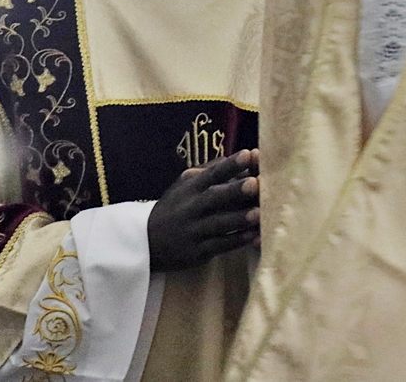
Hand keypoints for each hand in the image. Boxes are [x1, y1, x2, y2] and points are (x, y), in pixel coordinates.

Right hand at [146, 149, 260, 272]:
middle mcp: (192, 207)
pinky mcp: (197, 252)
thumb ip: (213, 170)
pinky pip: (219, 246)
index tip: (248, 154)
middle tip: (256, 183)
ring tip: (259, 213)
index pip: (212, 173)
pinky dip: (237, 241)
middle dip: (235, 190)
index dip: (230, 164)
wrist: (146, 241)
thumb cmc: (176, 207)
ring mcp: (194, 231)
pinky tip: (254, 237)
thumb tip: (247, 155)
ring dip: (239, 219)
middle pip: (214, 197)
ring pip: (219, 224)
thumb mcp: (186, 185)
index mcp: (191, 188)